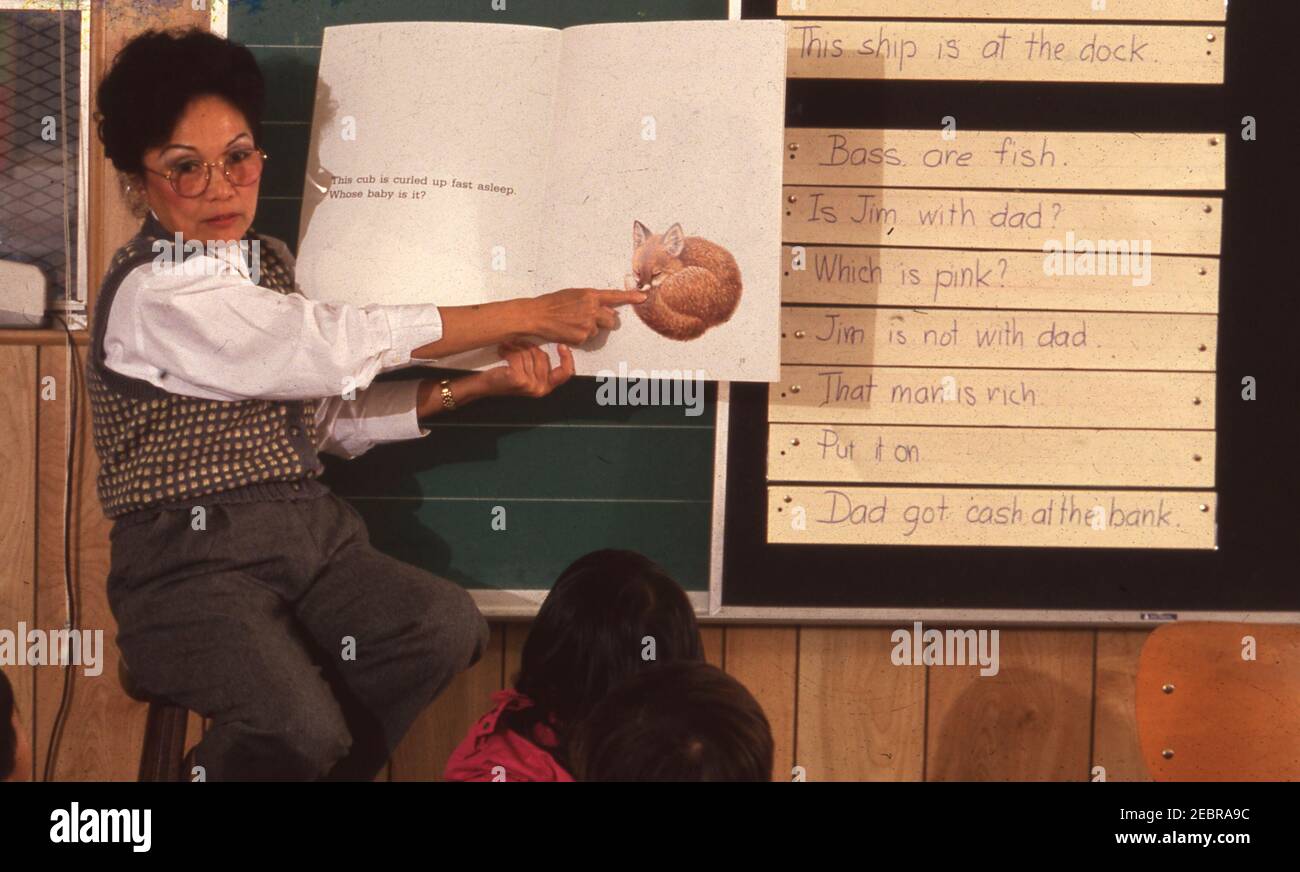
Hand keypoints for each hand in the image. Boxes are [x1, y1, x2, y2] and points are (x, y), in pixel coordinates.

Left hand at [481, 341, 575, 398]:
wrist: (486, 386)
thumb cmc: (505, 376)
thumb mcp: (528, 372)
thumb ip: (540, 363)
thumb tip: (548, 341)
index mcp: (546, 387)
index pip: (564, 373)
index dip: (566, 358)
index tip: (562, 346)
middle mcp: (540, 388)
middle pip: (542, 357)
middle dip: (528, 346)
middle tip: (517, 343)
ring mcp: (529, 385)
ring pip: (528, 355)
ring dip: (515, 347)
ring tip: (507, 347)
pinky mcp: (518, 380)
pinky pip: (517, 357)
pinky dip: (508, 351)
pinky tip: (502, 351)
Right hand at [528, 288, 646, 344]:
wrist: (537, 315)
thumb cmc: (552, 303)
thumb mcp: (574, 295)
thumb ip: (592, 301)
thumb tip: (608, 310)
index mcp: (590, 295)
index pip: (615, 296)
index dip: (631, 297)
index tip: (643, 297)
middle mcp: (592, 309)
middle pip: (612, 320)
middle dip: (606, 322)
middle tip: (592, 320)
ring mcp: (588, 324)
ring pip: (598, 331)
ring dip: (589, 329)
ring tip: (572, 323)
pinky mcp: (582, 337)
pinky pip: (587, 339)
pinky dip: (579, 337)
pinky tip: (568, 330)